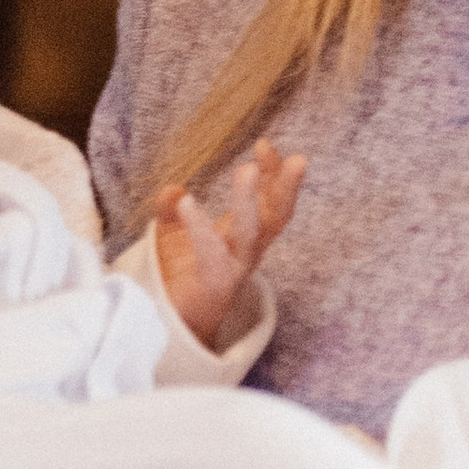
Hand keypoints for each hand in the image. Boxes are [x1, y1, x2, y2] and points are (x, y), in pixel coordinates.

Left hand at [151, 139, 305, 351]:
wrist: (171, 322)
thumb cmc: (182, 274)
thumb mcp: (175, 234)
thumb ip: (172, 210)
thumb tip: (171, 189)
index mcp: (246, 234)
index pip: (271, 201)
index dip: (274, 174)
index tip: (265, 145)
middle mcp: (248, 250)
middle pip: (276, 218)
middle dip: (286, 188)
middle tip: (297, 159)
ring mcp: (235, 268)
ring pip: (250, 234)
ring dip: (250, 201)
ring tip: (247, 170)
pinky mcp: (214, 284)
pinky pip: (210, 254)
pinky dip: (198, 228)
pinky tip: (185, 202)